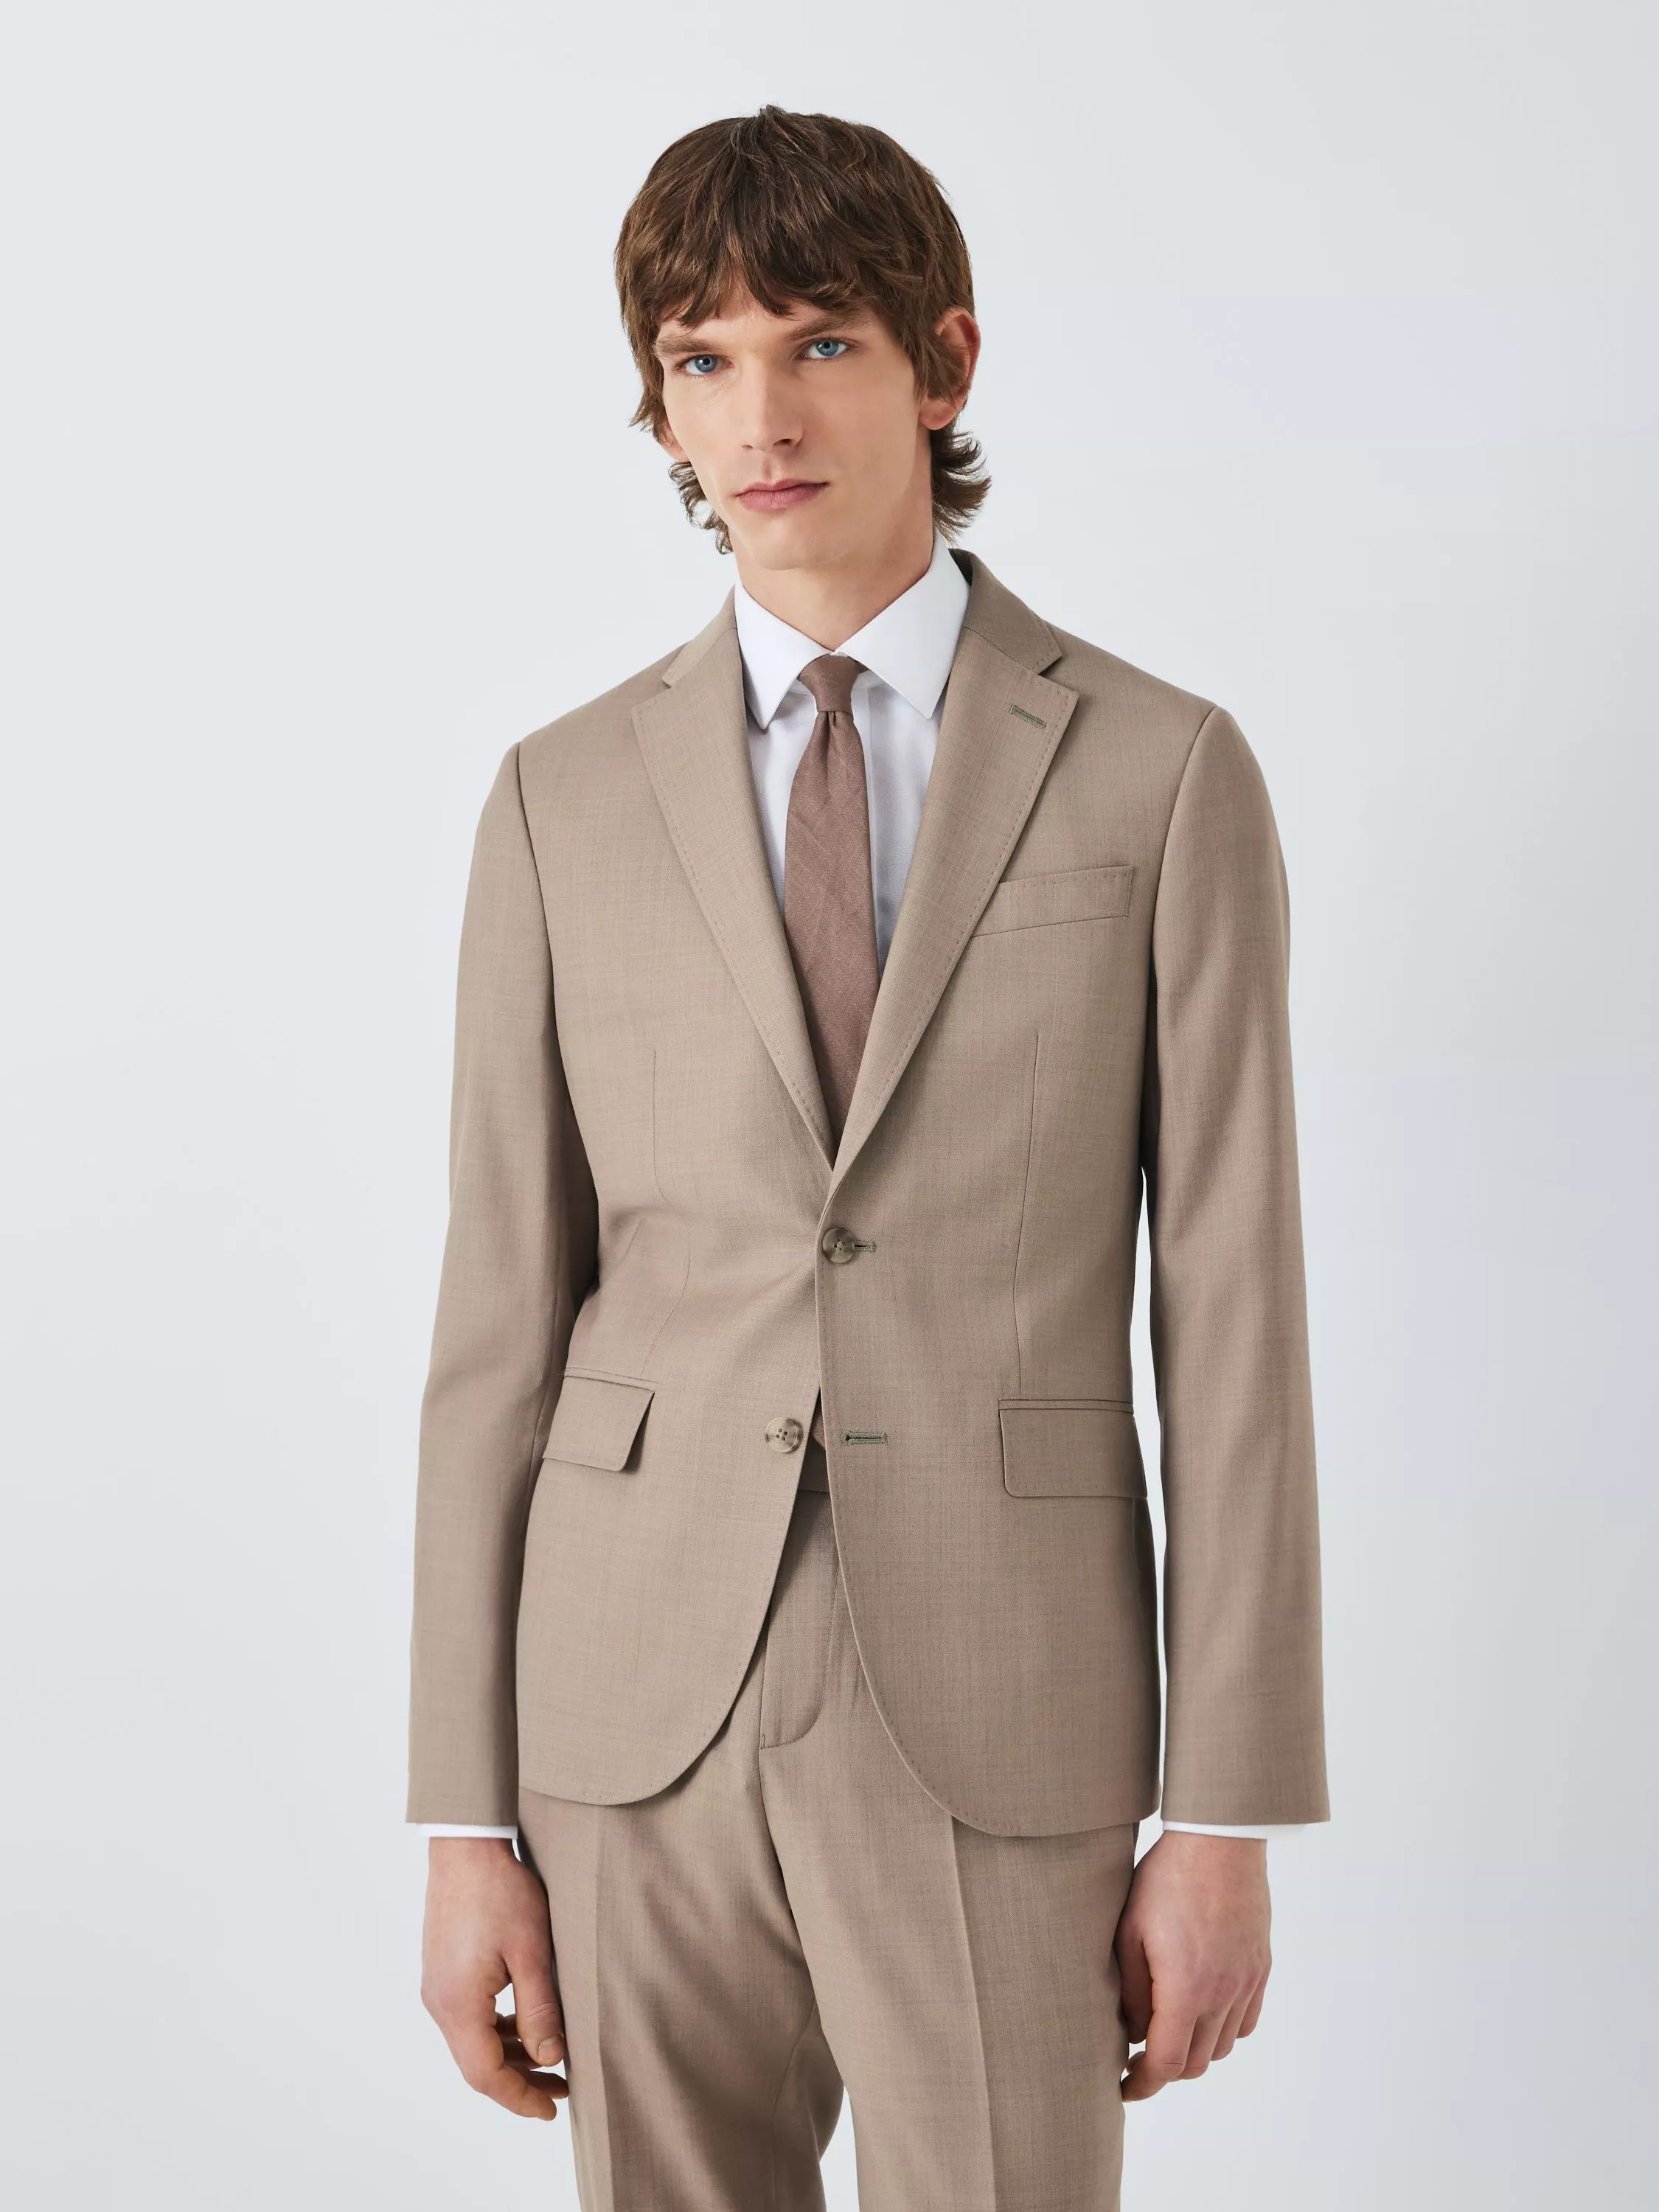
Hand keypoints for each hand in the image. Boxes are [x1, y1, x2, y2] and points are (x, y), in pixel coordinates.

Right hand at [421, 1836, 568, 2120]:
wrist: (465, 1846)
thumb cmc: (500, 1892)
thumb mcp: (532, 1951)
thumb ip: (540, 2010)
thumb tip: (550, 2059)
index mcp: (459, 2005)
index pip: (486, 2075)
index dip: (520, 2098)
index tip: (552, 2108)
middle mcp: (439, 2003)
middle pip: (477, 2064)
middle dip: (519, 2081)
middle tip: (561, 2088)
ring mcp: (437, 1988)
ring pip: (473, 2041)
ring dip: (509, 2055)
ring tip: (550, 2058)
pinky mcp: (442, 1972)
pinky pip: (469, 2017)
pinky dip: (497, 2030)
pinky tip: (524, 2023)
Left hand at [1113, 1831, 1270, 2101]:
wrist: (1219, 1841)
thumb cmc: (1167, 1880)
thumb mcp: (1130, 1932)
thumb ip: (1132, 1991)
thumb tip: (1134, 2032)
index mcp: (1186, 1990)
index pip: (1167, 2063)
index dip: (1143, 2084)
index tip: (1125, 2087)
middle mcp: (1222, 1994)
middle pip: (1196, 2062)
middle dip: (1165, 2069)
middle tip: (1138, 2056)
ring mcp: (1246, 1982)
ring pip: (1223, 2045)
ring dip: (1195, 2049)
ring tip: (1168, 2029)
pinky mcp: (1260, 1967)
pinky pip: (1246, 2020)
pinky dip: (1224, 2029)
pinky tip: (1203, 2011)